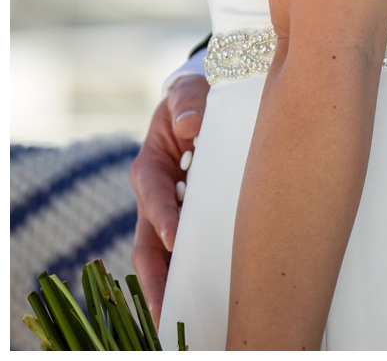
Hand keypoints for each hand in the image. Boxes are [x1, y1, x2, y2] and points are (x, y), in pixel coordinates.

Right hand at [130, 73, 208, 309]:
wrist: (204, 104)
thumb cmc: (195, 98)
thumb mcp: (188, 93)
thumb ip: (188, 103)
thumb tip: (190, 124)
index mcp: (150, 168)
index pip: (153, 197)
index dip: (164, 217)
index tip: (177, 238)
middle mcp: (155, 196)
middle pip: (148, 244)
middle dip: (156, 277)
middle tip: (166, 307)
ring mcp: (171, 212)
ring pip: (164, 256)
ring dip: (170, 286)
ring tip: (179, 318)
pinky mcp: (191, 218)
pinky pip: (189, 250)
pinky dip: (195, 272)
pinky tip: (213, 295)